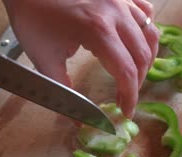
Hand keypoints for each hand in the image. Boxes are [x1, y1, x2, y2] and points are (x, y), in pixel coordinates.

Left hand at [2, 0, 159, 117]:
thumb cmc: (32, 19)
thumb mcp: (44, 59)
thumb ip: (64, 91)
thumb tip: (78, 120)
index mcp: (98, 31)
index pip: (126, 72)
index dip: (130, 97)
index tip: (125, 112)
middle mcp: (116, 13)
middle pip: (143, 55)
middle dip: (137, 82)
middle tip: (125, 97)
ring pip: (150, 32)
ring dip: (146, 58)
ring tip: (134, 74)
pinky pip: (144, 11)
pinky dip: (146, 29)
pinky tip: (135, 41)